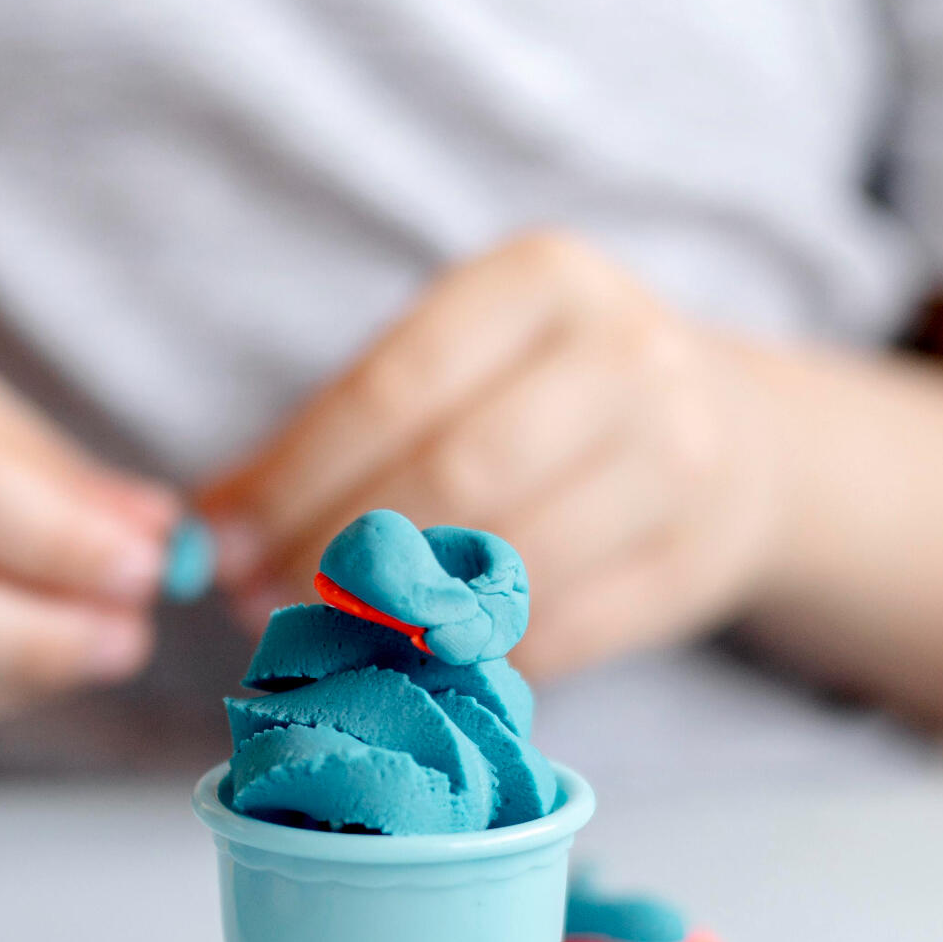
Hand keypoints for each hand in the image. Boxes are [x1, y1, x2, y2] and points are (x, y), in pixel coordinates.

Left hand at [197, 230, 788, 679]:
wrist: (739, 445)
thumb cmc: (545, 400)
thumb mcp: (454, 368)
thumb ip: (333, 433)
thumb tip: (203, 529)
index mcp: (544, 281)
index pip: (395, 389)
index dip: (296, 480)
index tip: (222, 547)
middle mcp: (624, 356)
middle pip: (451, 476)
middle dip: (335, 554)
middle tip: (258, 604)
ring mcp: (675, 462)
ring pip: (507, 563)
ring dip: (393, 620)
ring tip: (321, 636)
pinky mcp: (691, 566)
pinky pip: (555, 634)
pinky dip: (469, 658)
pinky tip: (413, 660)